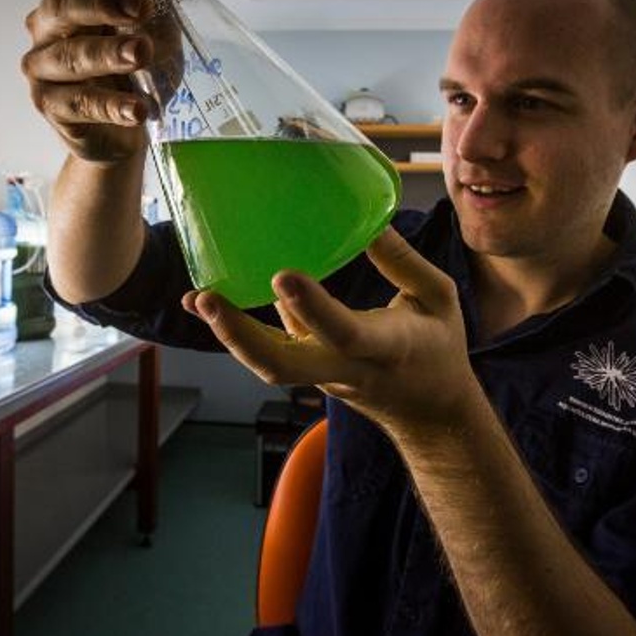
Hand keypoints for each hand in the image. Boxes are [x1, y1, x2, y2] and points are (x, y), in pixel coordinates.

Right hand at [21, 0, 184, 162]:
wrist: (126, 133)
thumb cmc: (135, 72)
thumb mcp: (157, 24)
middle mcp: (47, 30)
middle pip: (62, 5)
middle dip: (101, 1)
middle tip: (140, 4)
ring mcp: (44, 71)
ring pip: (71, 56)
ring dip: (109, 54)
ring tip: (143, 53)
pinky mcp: (53, 109)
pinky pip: (80, 104)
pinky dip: (111, 106)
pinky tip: (136, 108)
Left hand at [183, 227, 478, 437]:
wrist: (431, 414)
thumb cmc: (439, 350)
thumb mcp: (438, 298)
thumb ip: (403, 262)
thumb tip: (370, 220)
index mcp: (386, 348)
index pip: (344, 334)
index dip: (312, 309)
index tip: (282, 275)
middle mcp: (345, 369)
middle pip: (284, 366)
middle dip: (240, 335)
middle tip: (207, 299)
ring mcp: (322, 377)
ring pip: (269, 365)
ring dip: (230, 335)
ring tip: (197, 298)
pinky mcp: (310, 373)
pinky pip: (271, 353)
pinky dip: (238, 332)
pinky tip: (210, 304)